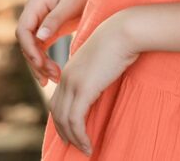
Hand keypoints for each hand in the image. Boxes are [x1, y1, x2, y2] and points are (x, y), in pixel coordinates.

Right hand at [16, 0, 98, 86]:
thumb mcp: (71, 4)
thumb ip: (55, 19)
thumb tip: (39, 38)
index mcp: (35, 3)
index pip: (23, 30)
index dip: (29, 49)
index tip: (40, 64)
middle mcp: (34, 13)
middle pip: (26, 42)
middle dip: (36, 61)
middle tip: (52, 77)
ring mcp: (40, 22)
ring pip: (33, 49)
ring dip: (41, 65)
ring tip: (55, 79)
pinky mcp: (49, 30)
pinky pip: (41, 49)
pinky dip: (46, 62)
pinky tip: (54, 75)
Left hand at [49, 12, 140, 156]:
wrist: (123, 32)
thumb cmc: (119, 44)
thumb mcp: (102, 61)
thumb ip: (95, 74)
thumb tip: (100, 86)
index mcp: (69, 70)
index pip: (57, 101)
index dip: (61, 119)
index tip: (70, 132)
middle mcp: (66, 77)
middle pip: (56, 112)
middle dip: (63, 132)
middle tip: (74, 145)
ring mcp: (73, 83)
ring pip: (64, 119)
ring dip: (73, 138)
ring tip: (84, 149)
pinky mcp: (83, 89)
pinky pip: (76, 120)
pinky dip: (80, 136)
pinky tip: (88, 144)